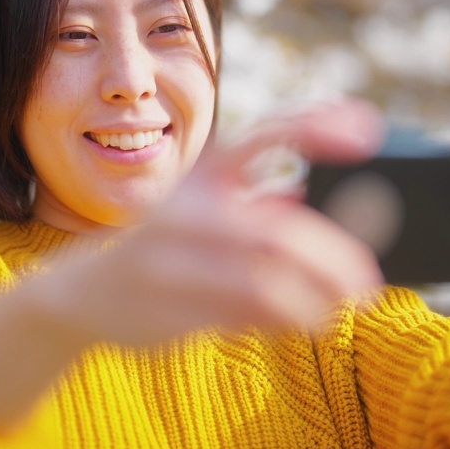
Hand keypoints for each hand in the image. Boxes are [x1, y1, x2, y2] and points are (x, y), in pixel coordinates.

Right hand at [26, 100, 386, 349]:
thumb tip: (356, 212)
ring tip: (346, 304)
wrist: (81, 292)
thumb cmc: (166, 245)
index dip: (316, 127)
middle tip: (368, 279)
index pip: (265, 134)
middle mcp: (184, 213)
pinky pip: (242, 319)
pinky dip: (288, 321)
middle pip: (276, 234)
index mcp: (202, 174)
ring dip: (317, 299)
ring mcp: (170, 265)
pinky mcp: (166, 311)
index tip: (367, 135)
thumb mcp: (208, 206)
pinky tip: (312, 321)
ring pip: (262, 284)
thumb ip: (269, 206)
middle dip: (333, 259)